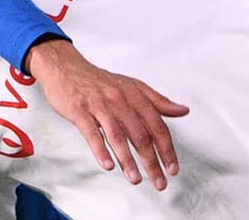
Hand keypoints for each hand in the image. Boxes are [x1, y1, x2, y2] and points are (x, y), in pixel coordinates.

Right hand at [24, 38, 188, 189]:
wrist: (64, 66)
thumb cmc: (99, 81)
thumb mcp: (131, 86)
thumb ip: (157, 101)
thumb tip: (183, 110)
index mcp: (134, 94)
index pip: (156, 125)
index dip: (167, 149)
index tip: (173, 168)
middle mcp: (118, 99)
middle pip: (140, 134)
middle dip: (151, 162)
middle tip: (159, 183)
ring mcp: (98, 104)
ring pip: (117, 136)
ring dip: (128, 161)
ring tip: (135, 179)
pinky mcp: (79, 110)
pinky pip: (91, 133)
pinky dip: (100, 150)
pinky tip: (107, 165)